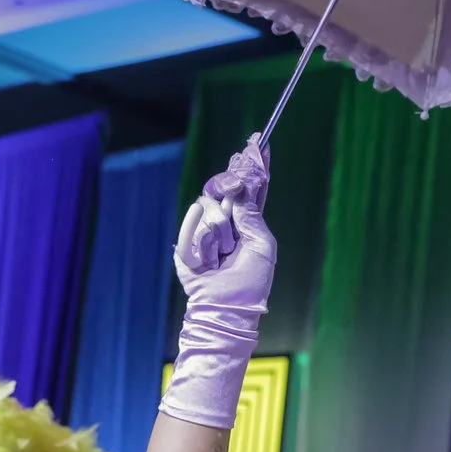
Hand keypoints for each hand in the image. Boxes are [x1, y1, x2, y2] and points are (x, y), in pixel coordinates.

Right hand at [162, 134, 275, 429]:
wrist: (221, 310)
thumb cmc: (249, 286)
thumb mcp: (262, 247)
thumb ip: (253, 218)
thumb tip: (241, 192)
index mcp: (250, 226)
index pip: (253, 190)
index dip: (255, 166)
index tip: (257, 141)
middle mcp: (228, 225)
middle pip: (229, 189)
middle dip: (233, 187)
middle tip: (239, 191)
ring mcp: (207, 232)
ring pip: (211, 207)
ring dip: (220, 231)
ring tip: (222, 255)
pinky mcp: (188, 243)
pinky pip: (195, 224)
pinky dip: (204, 240)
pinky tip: (210, 258)